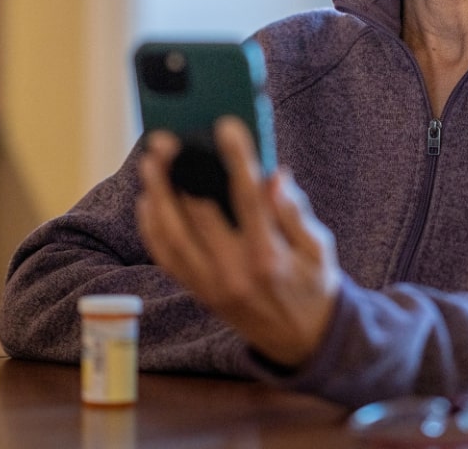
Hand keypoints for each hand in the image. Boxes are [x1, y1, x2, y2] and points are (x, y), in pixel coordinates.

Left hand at [136, 116, 340, 367]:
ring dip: (157, 196)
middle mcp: (234, 273)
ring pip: (173, 236)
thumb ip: (294, 212)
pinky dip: (153, 228)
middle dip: (181, 172)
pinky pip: (167, 258)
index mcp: (269, 258)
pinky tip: (148, 200)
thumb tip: (275, 176)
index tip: (224, 126)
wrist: (303, 341)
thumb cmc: (315, 286)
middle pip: (198, 214)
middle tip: (168, 137)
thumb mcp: (319, 249)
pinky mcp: (199, 292)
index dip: (235, 159)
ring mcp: (211, 285)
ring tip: (150, 162)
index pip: (247, 199)